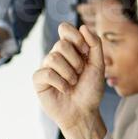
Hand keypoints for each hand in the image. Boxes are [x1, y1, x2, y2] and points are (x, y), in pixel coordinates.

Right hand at [32, 23, 108, 138]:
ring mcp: (46, 67)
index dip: (75, 37)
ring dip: (69, 73)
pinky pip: (46, 73)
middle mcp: (57, 55)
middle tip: (80, 74)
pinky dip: (60, 83)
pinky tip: (64, 90)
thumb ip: (95, 44)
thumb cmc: (90, 90)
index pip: (64, 28)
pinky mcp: (38, 80)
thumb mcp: (99, 65)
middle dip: (76, 61)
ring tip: (73, 83)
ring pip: (53, 57)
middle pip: (61, 44)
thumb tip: (82, 26)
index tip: (86, 51)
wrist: (84, 112)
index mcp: (70, 49)